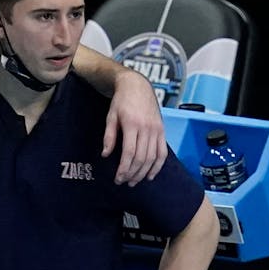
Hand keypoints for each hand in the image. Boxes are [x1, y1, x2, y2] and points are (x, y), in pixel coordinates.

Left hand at [103, 70, 167, 184]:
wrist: (137, 87)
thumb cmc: (121, 102)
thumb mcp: (110, 117)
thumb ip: (109, 137)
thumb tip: (105, 155)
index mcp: (132, 125)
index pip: (129, 153)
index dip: (124, 168)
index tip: (117, 178)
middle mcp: (147, 128)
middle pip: (141, 158)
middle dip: (132, 173)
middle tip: (124, 182)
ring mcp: (157, 130)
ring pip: (153, 157)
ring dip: (144, 172)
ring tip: (135, 181)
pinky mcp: (162, 130)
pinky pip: (162, 152)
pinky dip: (158, 165)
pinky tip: (150, 174)